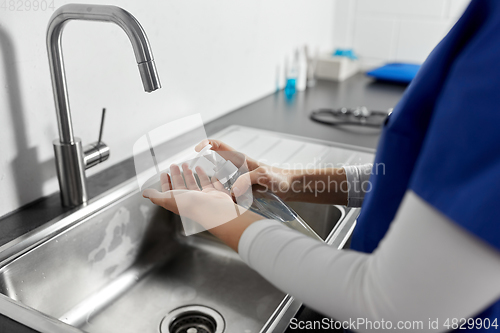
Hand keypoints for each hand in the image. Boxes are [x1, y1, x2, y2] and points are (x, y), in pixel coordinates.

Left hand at [142, 163, 262, 250]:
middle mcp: (191, 200)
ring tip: (187, 165)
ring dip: (190, 174)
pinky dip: (207, 177)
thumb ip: (156, 196)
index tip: (164, 173)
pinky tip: (205, 170)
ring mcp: (204, 197)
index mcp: (179, 201)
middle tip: (175, 165)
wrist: (214, 209)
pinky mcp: (215, 194)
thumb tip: (144, 193)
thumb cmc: (191, 205)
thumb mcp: (169, 199)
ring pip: (195, 183)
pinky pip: (211, 183)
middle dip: (177, 175)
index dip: (165, 182)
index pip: (169, 190)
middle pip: (182, 185)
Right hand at [195, 139, 294, 199]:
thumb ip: (248, 180)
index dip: (206, 144)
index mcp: (239, 159)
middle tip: (191, 174)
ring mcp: (237, 179)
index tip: (197, 150)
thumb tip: (233, 191)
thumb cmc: (280, 178)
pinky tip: (218, 203)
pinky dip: (220, 196)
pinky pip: (225, 192)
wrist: (290, 188)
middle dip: (201, 168)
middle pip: (212, 163)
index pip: (218, 145)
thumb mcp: (264, 176)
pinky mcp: (240, 191)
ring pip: (217, 180)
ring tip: (204, 191)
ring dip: (209, 185)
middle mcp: (235, 168)